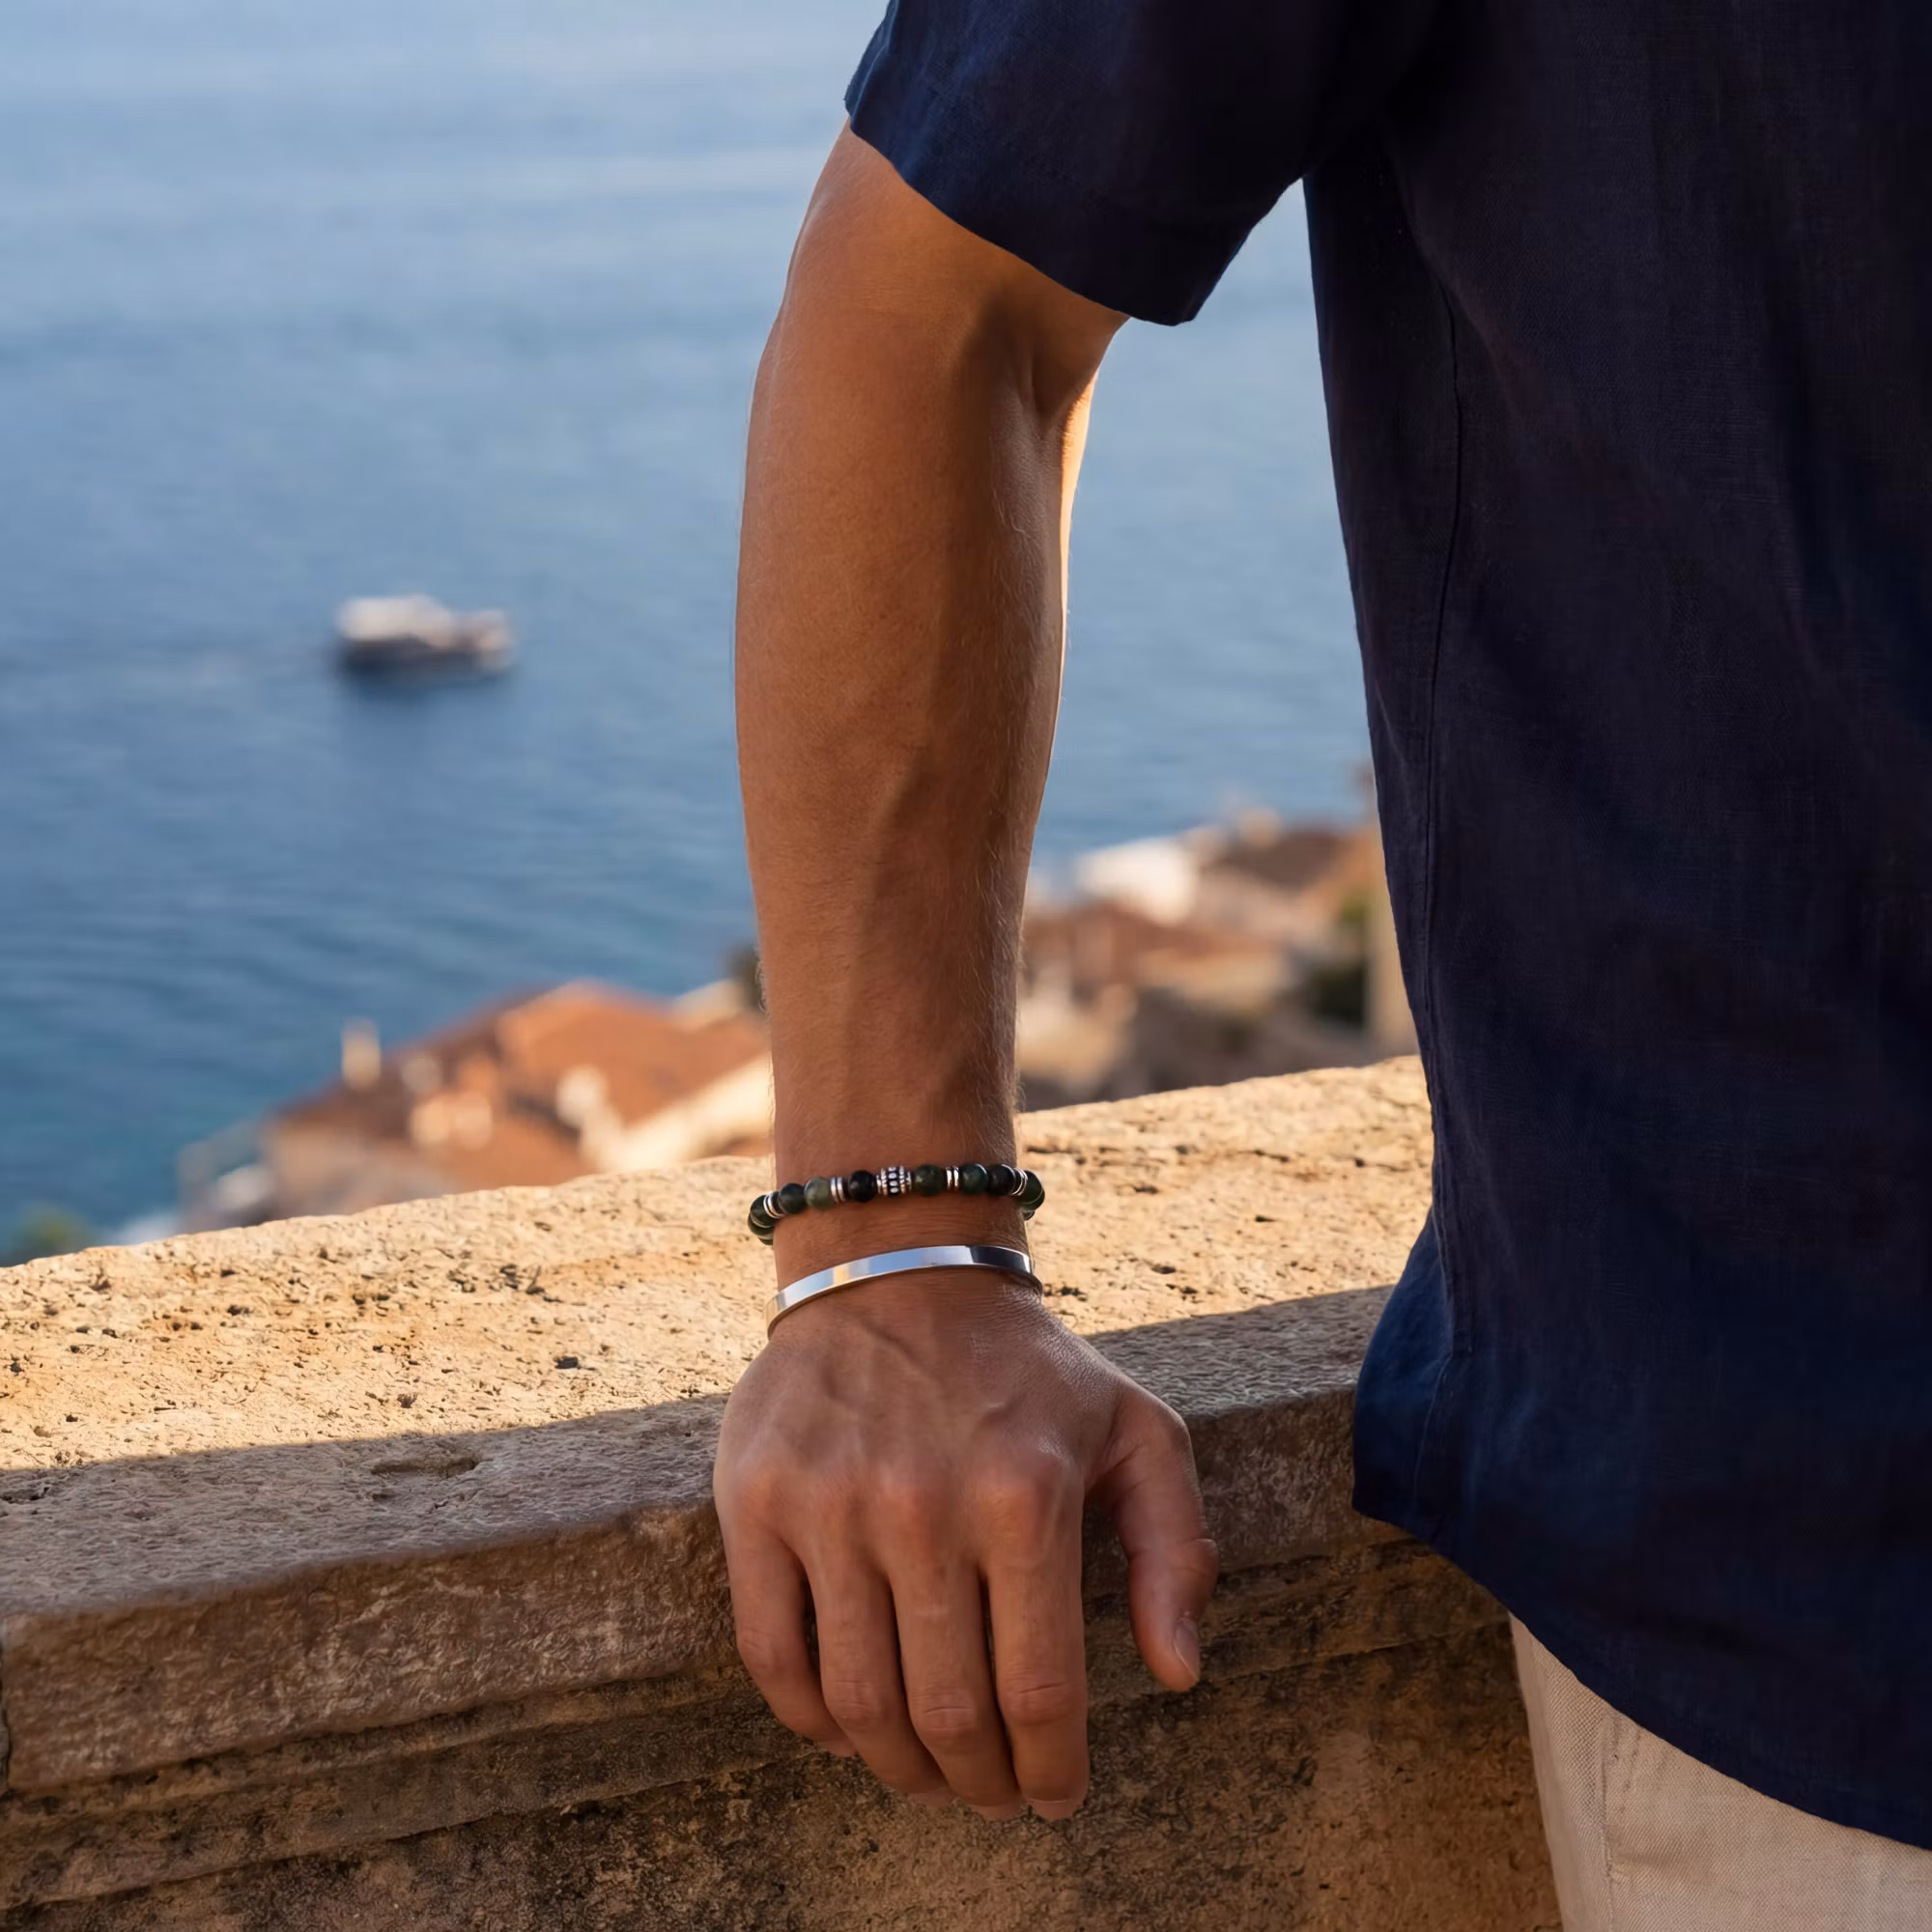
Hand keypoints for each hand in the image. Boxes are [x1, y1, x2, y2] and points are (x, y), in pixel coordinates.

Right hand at [713, 1269, 1217, 1819]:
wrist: (900, 1273)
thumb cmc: (1030, 1372)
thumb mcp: (1138, 1432)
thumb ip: (1175, 1549)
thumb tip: (1177, 1674)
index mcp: (1026, 1496)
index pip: (1041, 1693)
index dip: (1052, 1772)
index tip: (1056, 1798)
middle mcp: (925, 1504)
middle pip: (948, 1715)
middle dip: (978, 1785)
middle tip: (991, 1794)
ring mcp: (830, 1504)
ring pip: (860, 1702)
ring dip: (900, 1768)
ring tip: (929, 1773)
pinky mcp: (755, 1501)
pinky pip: (773, 1655)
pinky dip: (811, 1721)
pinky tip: (849, 1728)